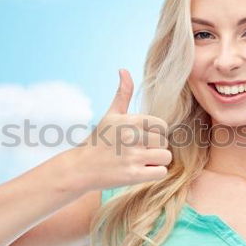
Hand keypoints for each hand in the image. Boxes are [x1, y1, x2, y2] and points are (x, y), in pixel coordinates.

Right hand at [70, 69, 171, 191]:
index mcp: (130, 120)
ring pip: (165, 157)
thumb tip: (123, 70)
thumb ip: (123, 93)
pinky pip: (160, 172)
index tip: (143, 139)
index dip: (155, 134)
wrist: (80, 168)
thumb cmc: (98, 140)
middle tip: (140, 152)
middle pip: (164, 142)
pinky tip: (142, 172)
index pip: (162, 125)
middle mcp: (132, 136)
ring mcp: (132, 156)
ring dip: (157, 162)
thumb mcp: (110, 115)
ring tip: (142, 162)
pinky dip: (154, 173)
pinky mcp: (132, 175)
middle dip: (155, 148)